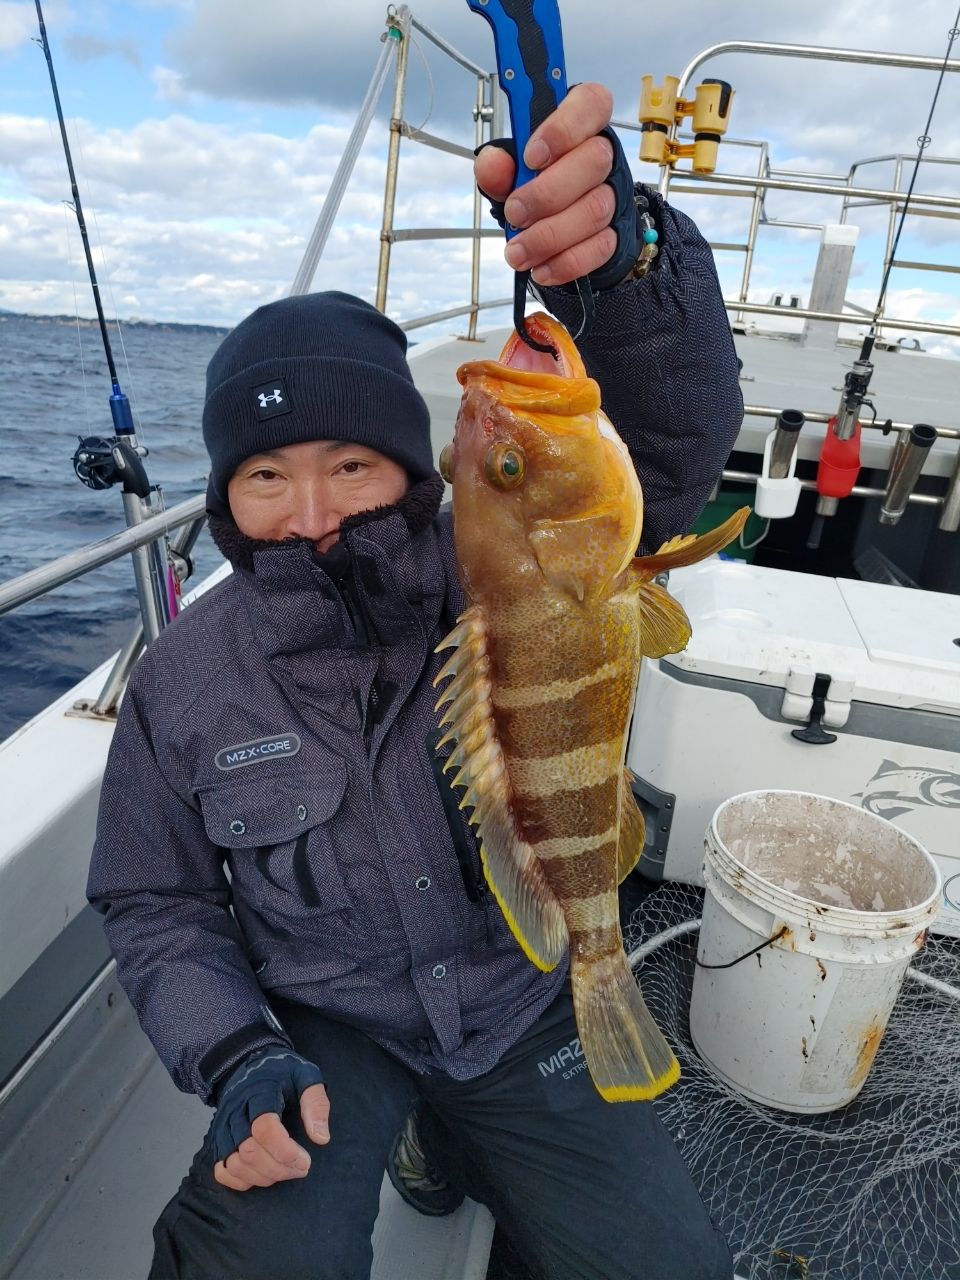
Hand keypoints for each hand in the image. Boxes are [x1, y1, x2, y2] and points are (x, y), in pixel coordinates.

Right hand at [210, 1048, 329, 1191]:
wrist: (249, 1063)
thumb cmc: (281, 1072)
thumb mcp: (306, 1075)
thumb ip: (315, 1103)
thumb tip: (321, 1138)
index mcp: (259, 1092)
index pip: (264, 1128)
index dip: (285, 1151)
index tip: (305, 1161)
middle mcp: (236, 1112)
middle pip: (249, 1150)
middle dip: (278, 1168)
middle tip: (301, 1168)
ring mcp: (224, 1127)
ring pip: (236, 1164)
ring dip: (263, 1177)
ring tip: (286, 1171)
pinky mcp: (218, 1140)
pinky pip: (221, 1170)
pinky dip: (240, 1181)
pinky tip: (261, 1176)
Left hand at [474, 82, 616, 287]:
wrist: (558, 230)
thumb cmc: (536, 186)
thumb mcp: (511, 171)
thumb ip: (499, 166)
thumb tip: (491, 164)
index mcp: (581, 123)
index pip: (590, 104)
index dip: (563, 128)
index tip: (532, 157)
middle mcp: (604, 155)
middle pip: (594, 161)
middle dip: (548, 193)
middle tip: (515, 213)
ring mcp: (614, 196)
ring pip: (596, 210)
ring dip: (550, 235)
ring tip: (518, 251)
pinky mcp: (616, 234)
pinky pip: (600, 248)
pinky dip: (566, 262)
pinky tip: (541, 267)